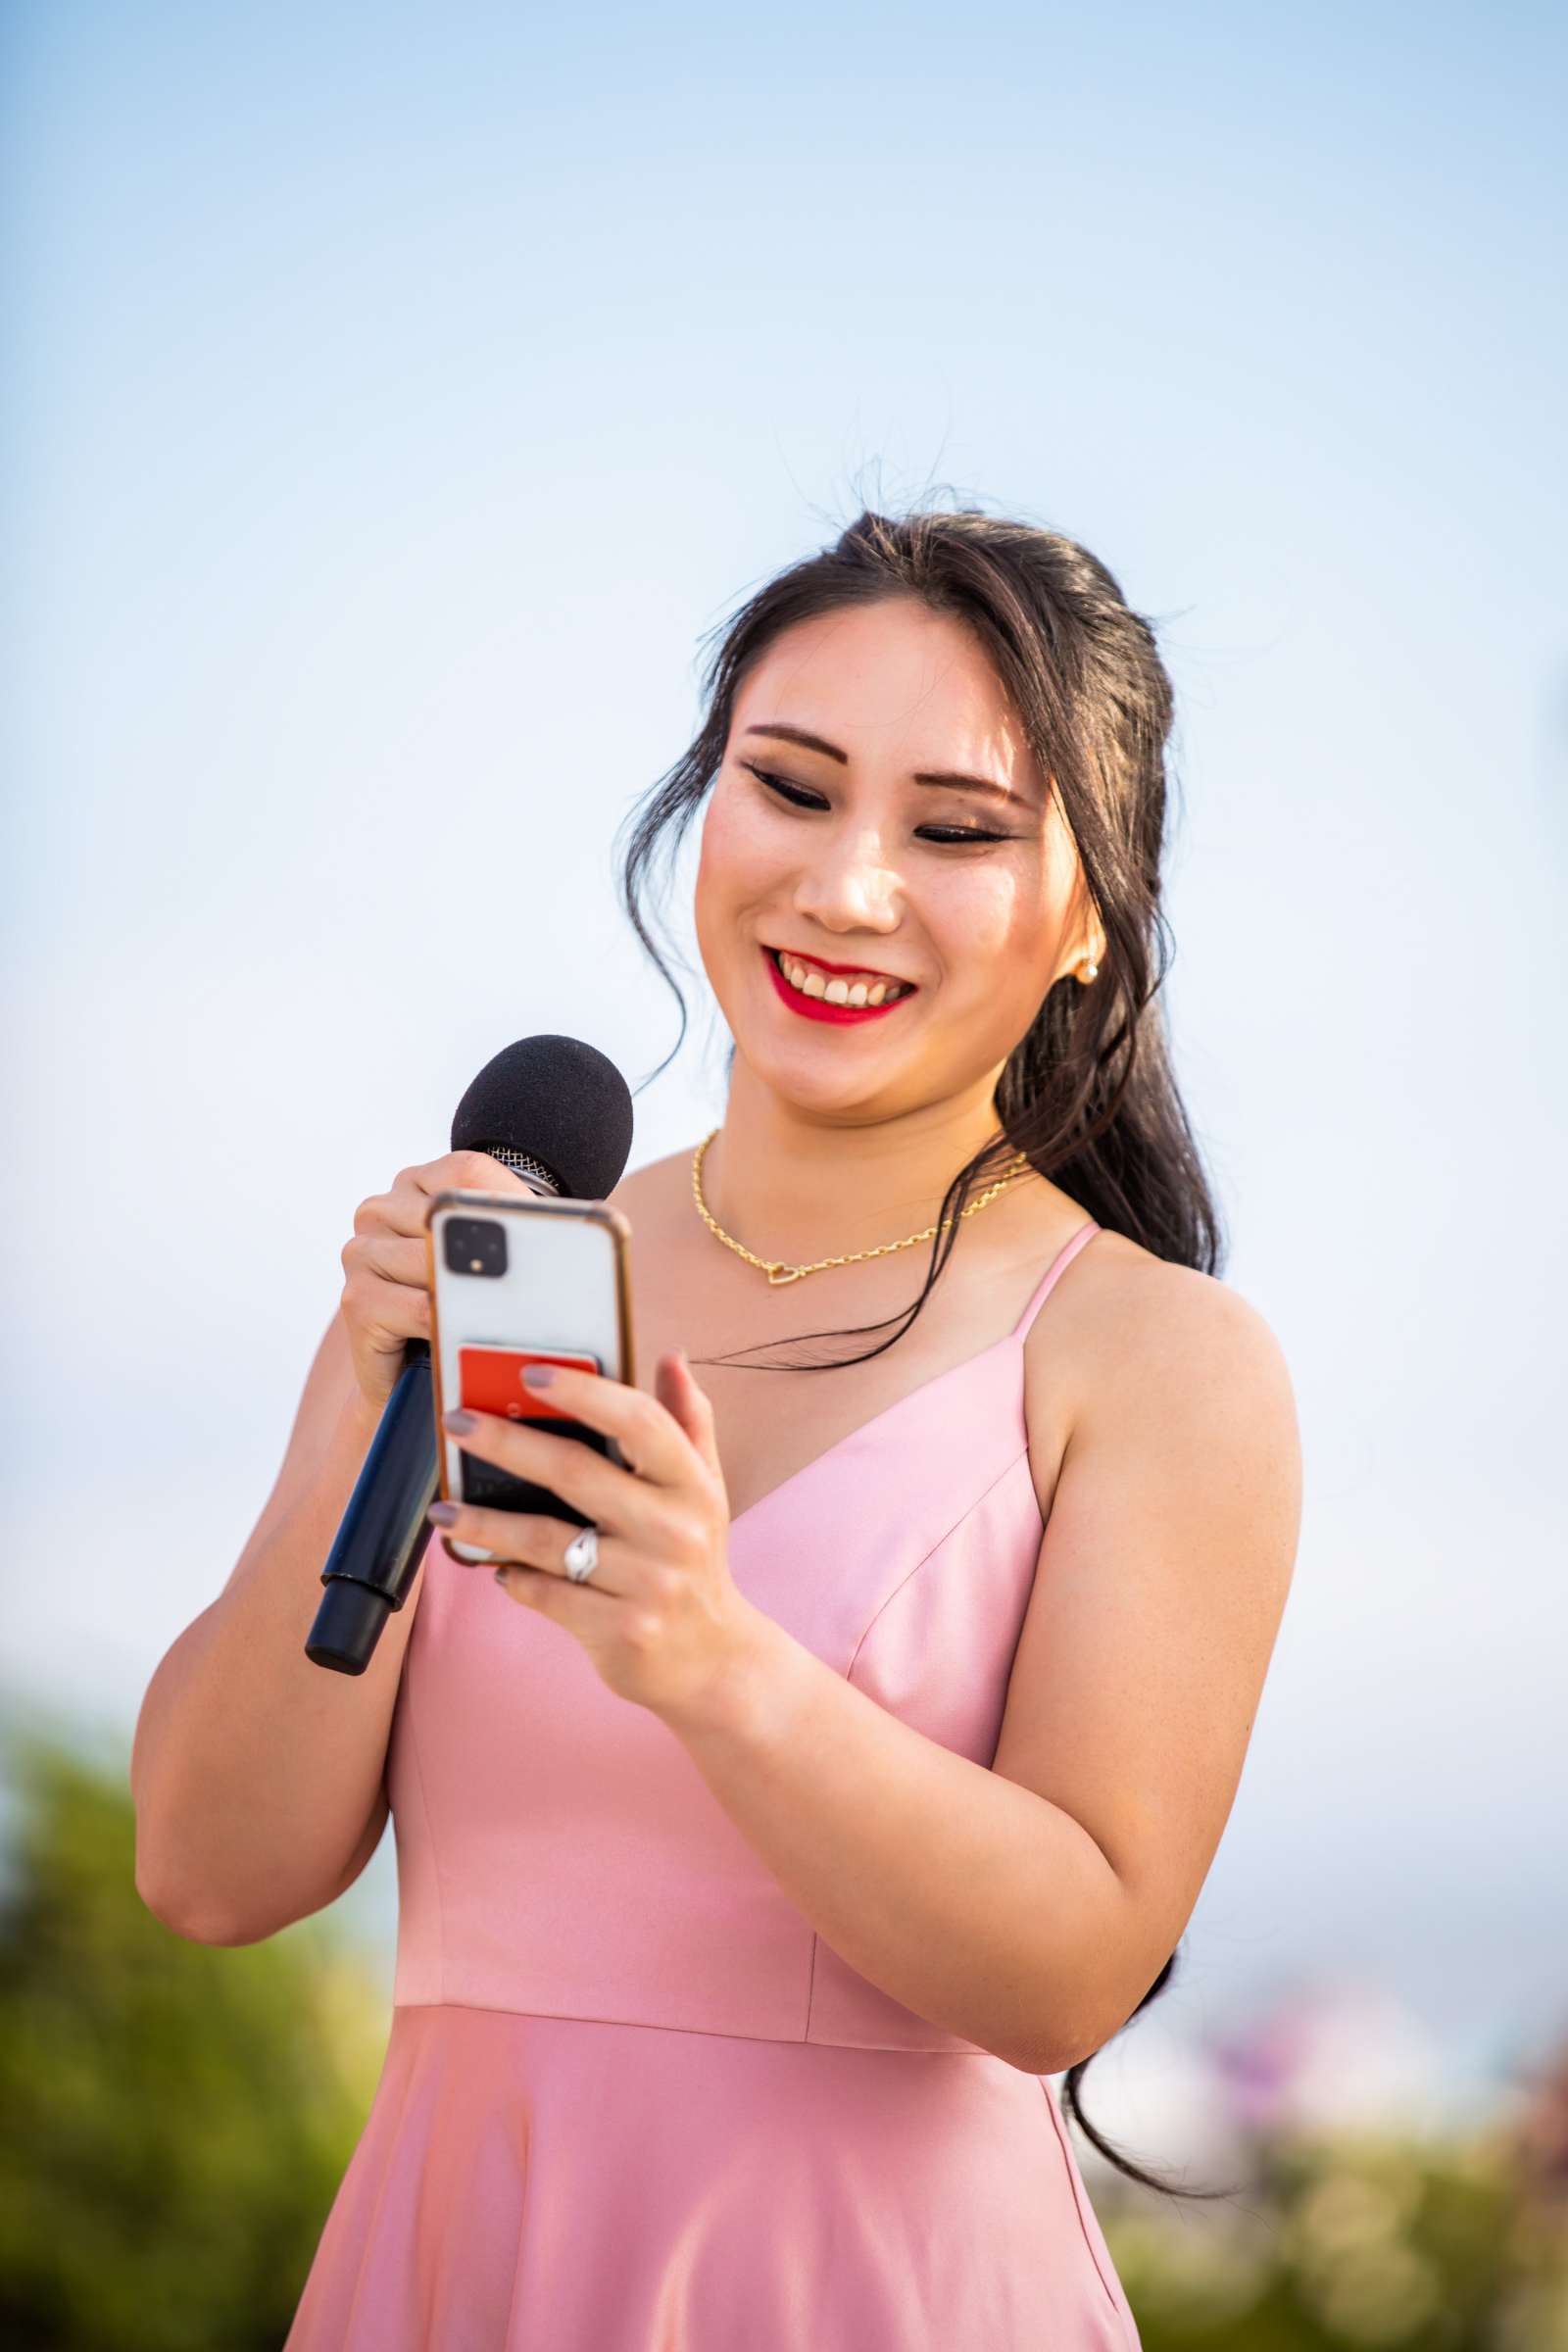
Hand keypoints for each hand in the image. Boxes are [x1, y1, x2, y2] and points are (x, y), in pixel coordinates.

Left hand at [428, 1350, 764, 1726]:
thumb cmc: (697, 1559)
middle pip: (574, 1472)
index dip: (583, 1390)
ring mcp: (648, 1583)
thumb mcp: (704, 1489)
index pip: (638, 1421)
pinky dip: (513, 1578)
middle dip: (506, 1443)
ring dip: (486, 1522)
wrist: (714, 1660)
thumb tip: (672, 1357)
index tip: (529, 1372)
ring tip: (444, 1511)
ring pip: (546, 1540)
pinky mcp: (620, 1631)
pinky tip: (496, 1566)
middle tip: (457, 1423)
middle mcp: (675, 1530)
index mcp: (693, 1484)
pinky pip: (546, 1594)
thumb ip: (687, 1422)